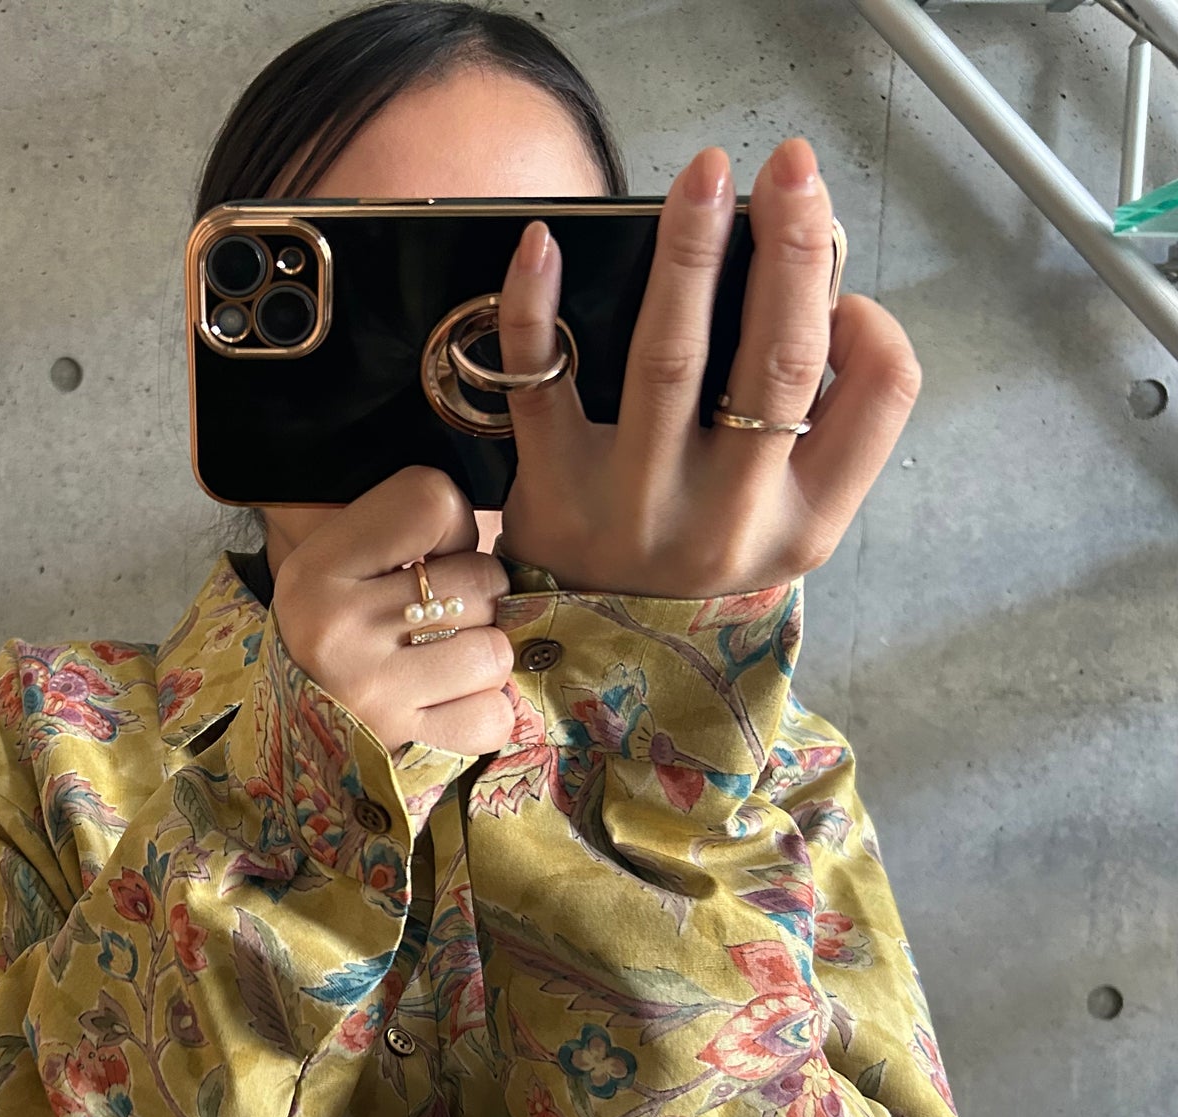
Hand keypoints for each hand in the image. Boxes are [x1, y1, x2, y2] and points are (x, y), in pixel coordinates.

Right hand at [274, 465, 514, 757]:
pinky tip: (448, 704)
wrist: (285, 731)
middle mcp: (339, 629)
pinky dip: (483, 711)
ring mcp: (374, 694)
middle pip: (480, 579)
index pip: (433, 502)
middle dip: (476, 597)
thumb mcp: (332, 567)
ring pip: (495, 650)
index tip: (428, 560)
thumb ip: (398, 534)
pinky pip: (494, 716)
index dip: (452, 530)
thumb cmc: (327, 634)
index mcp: (317, 569)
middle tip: (439, 618)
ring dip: (482, 657)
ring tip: (444, 662)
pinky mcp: (404, 747)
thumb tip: (482, 539)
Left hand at [493, 138, 921, 598]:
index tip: (843, 283)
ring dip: (689, 256)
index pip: (879, 397)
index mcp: (805, 522)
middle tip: (792, 164)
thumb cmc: (696, 550)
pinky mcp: (550, 494)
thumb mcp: (783, 516)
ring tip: (704, 176)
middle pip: (776, 364)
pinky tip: (543, 241)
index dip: (872, 322)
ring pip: (671, 361)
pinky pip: (542, 386)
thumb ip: (819, 421)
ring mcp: (634, 508)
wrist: (591, 653)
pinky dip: (536, 309)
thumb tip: (826, 290)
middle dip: (790, 252)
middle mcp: (727, 521)